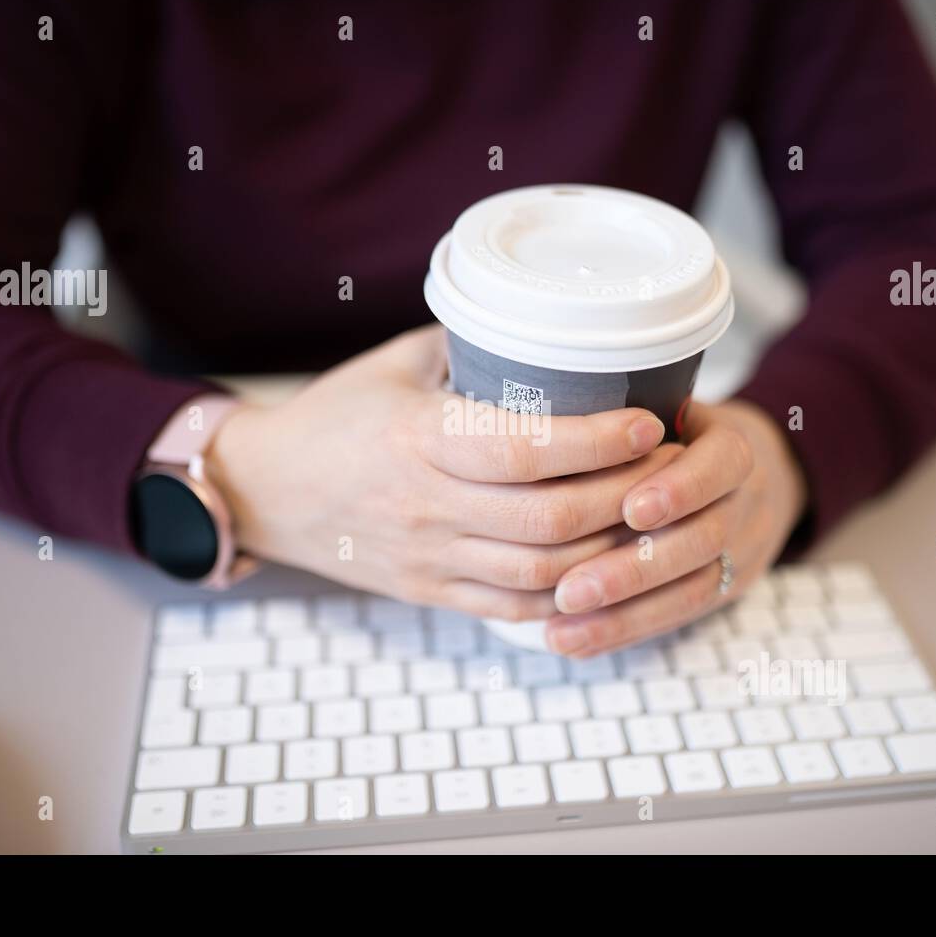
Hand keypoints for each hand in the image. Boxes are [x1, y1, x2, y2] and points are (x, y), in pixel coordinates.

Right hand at [205, 325, 678, 619]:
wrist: (265, 491)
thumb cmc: (335, 415)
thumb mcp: (395, 363)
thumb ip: (471, 345)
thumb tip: (551, 328)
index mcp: (418, 437)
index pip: (523, 450)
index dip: (596, 442)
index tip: (647, 422)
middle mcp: (426, 505)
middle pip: (549, 520)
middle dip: (626, 497)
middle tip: (670, 468)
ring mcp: (429, 558)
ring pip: (543, 572)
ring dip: (610, 550)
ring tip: (652, 516)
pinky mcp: (431, 592)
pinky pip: (516, 607)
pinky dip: (571, 593)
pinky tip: (607, 565)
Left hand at [543, 399, 807, 655]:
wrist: (750, 478)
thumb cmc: (681, 435)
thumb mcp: (668, 408)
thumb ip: (623, 421)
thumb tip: (549, 423)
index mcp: (733, 449)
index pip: (722, 465)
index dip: (680, 489)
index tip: (632, 509)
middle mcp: (746, 502)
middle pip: (702, 540)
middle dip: (633, 569)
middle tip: (570, 590)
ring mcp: (743, 551)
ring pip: (692, 590)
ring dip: (622, 614)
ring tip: (562, 624)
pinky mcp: (725, 591)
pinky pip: (677, 617)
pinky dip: (622, 631)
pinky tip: (573, 639)